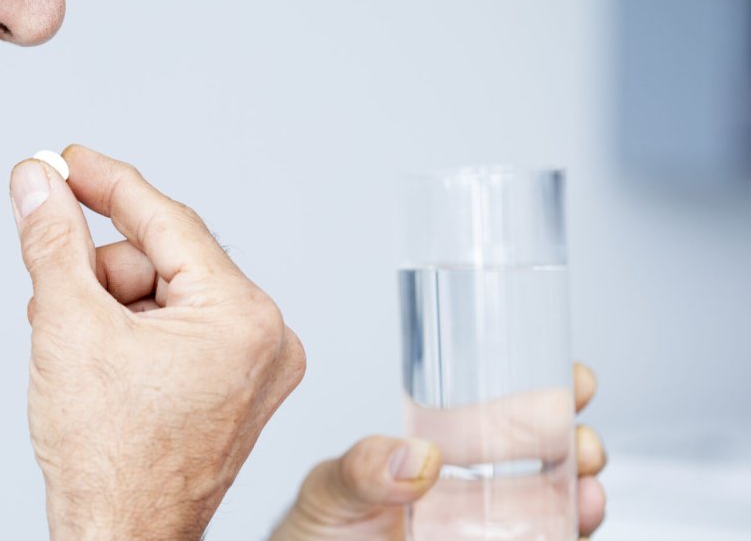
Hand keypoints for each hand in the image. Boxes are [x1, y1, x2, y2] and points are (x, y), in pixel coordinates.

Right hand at [10, 145, 305, 540]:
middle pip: (164, 260)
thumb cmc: (108, 460)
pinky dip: (129, 332)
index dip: (108, 184)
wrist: (118, 539)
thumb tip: (37, 182)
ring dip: (107, 306)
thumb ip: (52, 240)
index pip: (168, 221)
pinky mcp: (234, 389)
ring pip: (164, 295)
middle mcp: (265, 340)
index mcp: (243, 318)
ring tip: (70, 344)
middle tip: (52, 294)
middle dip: (99, 273)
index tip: (68, 160)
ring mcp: (254, 369)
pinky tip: (96, 359)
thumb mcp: (68, 327)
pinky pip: (177, 330)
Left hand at [270, 363, 606, 540]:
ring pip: (554, 508)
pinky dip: (568, 531)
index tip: (575, 379)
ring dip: (582, 496)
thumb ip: (362, 469)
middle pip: (547, 460)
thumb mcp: (330, 488)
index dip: (547, 393)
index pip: (502, 414)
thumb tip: (420, 454)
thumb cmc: (318, 531)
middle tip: (580, 445)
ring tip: (586, 494)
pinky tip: (574, 524)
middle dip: (576, 444)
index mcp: (440, 453)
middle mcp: (474, 492)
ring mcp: (487, 531)